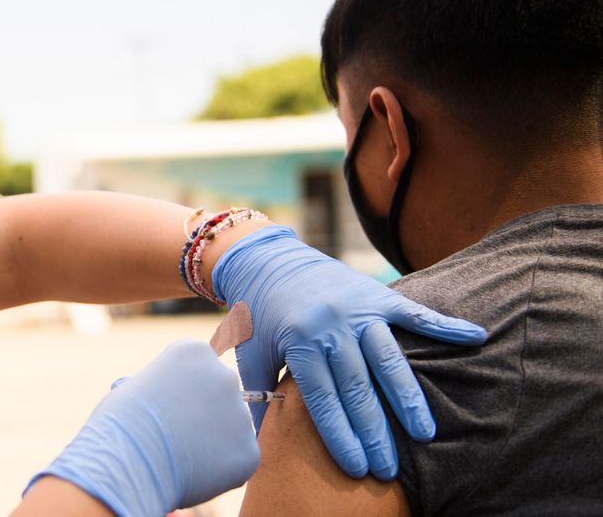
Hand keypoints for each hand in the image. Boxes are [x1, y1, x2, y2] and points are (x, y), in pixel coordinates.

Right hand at [27, 340, 258, 515]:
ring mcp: (240, 414)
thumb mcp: (134, 387)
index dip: (179, 392)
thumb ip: (163, 389)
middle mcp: (224, 375)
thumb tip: (167, 401)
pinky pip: (237, 461)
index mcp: (194, 351)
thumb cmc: (119, 423)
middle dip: (202, 415)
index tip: (160, 408)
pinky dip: (220, 471)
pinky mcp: (248, 451)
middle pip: (218, 396)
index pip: (197, 370)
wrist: (126, 460)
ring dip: (212, 443)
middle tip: (173, 437)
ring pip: (230, 430)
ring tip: (177, 458)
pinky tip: (191, 472)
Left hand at [211, 225, 486, 479]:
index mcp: (299, 342)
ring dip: (408, 399)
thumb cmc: (260, 312)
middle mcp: (330, 326)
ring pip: (389, 360)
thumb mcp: (250, 351)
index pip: (323, 400)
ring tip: (425, 433)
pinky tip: (476, 337)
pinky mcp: (377, 294)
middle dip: (375, 432)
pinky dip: (446, 325)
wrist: (269, 258)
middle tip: (390, 469)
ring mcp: (357, 309)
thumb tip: (258, 440)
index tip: (358, 468)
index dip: (341, 436)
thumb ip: (258, 393)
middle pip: (358, 388)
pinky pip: (415, 313)